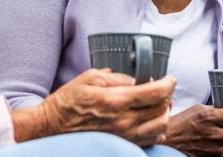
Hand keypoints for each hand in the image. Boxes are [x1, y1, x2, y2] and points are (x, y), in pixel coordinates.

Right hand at [13, 68, 175, 145]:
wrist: (53, 127)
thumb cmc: (69, 101)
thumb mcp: (90, 78)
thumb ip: (117, 77)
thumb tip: (137, 78)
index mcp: (116, 101)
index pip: (155, 92)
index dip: (168, 83)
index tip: (169, 78)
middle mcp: (123, 121)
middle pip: (162, 109)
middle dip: (167, 96)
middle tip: (163, 89)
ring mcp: (125, 136)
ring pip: (161, 126)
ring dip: (164, 113)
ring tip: (158, 104)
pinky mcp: (124, 144)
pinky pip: (151, 139)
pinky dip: (157, 128)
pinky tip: (149, 119)